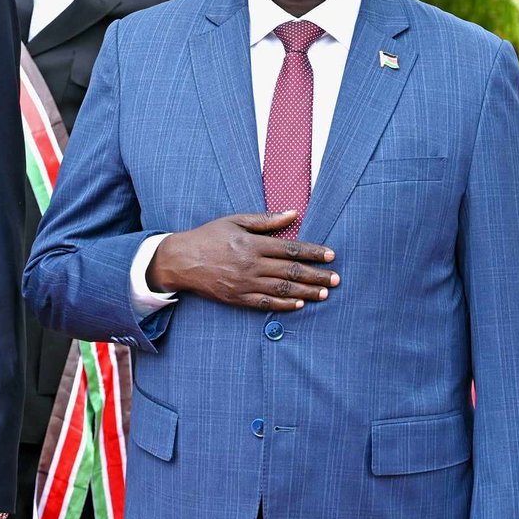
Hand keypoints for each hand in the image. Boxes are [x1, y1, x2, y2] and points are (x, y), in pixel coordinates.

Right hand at [148, 211, 337, 309]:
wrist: (181, 260)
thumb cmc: (209, 236)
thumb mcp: (235, 220)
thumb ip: (265, 220)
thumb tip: (293, 214)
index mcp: (252, 243)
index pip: (291, 248)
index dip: (313, 252)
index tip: (331, 256)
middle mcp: (251, 264)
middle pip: (291, 270)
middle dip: (317, 275)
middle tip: (336, 279)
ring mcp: (245, 283)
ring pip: (283, 288)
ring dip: (306, 291)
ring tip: (324, 293)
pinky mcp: (238, 298)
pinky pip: (266, 303)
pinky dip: (284, 304)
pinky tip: (299, 304)